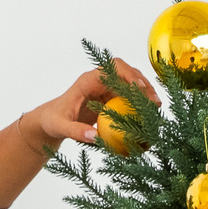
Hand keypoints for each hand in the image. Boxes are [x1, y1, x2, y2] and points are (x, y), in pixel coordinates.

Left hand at [0, 59, 160, 208]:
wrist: (51, 120)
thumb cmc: (53, 121)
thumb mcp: (61, 127)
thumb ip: (76, 132)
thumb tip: (95, 138)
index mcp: (86, 81)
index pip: (110, 70)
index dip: (126, 76)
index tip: (139, 90)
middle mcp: (98, 80)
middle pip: (124, 71)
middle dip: (141, 82)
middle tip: (154, 100)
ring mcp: (106, 87)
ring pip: (130, 81)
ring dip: (144, 91)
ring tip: (157, 107)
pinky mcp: (110, 96)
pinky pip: (128, 96)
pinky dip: (140, 102)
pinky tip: (149, 115)